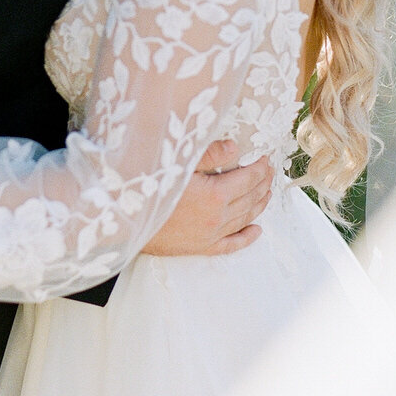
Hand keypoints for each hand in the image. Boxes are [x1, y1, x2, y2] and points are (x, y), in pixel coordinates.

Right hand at [141, 141, 272, 257]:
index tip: (266, 159)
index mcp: (215, 195)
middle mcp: (217, 217)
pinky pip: (230, 244)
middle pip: (250, 199)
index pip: (248, 179)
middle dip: (263, 183)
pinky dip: (246, 238)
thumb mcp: (178, 163)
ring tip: (268, 193)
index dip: (260, 168)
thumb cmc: (148, 186)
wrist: (125, 220)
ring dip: (259, 205)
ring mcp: (210, 235)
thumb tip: (235, 147)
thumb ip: (209, 155)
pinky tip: (256, 231)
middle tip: (270, 172)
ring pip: (244, 219)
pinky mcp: (200, 247)